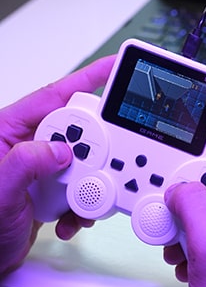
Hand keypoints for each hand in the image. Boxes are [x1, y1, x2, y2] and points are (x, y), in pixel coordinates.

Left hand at [0, 56, 115, 276]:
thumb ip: (26, 163)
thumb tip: (60, 148)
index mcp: (6, 132)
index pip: (52, 98)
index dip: (86, 80)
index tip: (114, 68)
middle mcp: (24, 147)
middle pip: (75, 130)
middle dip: (95, 149)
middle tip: (104, 161)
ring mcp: (39, 170)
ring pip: (82, 163)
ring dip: (90, 185)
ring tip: (82, 200)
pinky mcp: (49, 191)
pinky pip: (80, 190)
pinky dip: (83, 206)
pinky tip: (72, 218)